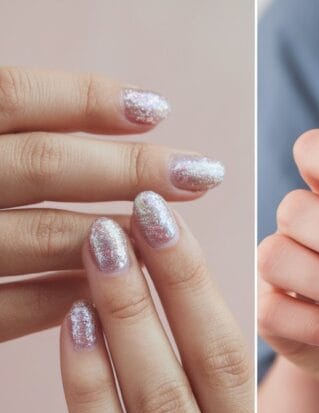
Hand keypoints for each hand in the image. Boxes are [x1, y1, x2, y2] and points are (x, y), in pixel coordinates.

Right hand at [0, 67, 223, 341]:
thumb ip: (4, 120)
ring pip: (30, 237)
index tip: (156, 107)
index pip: (9, 96)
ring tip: (169, 227)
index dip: (85, 99)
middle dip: (126, 168)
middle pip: (35, 165)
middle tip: (200, 173)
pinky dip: (61, 298)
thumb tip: (105, 107)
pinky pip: (2, 310)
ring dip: (111, 234)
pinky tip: (110, 287)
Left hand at [60, 192, 251, 412]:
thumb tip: (195, 314)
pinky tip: (76, 330)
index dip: (204, 289)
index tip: (174, 224)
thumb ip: (234, 410)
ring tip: (102, 250)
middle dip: (169, 288)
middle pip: (206, 373)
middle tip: (138, 214)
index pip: (239, 361)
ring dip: (129, 323)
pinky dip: (91, 395)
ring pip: (160, 410)